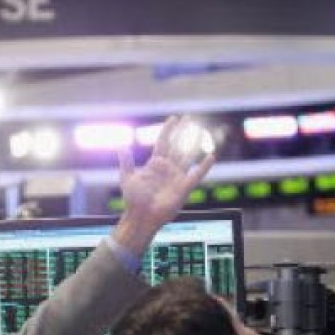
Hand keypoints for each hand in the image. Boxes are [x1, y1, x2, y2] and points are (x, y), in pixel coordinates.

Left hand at [111, 116, 215, 254]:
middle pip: (178, 145)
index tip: (174, 118)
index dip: (169, 130)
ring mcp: (177, 176)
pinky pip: (196, 175)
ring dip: (195, 144)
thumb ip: (126, 163)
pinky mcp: (184, 187)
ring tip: (203, 132)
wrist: (141, 216)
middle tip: (190, 118)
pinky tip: (211, 156)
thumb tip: (123, 147)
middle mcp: (168, 168)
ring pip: (188, 156)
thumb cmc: (133, 200)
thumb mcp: (127, 178)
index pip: (164, 142)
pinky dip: (204, 166)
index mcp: (155, 163)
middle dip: (184, 132)